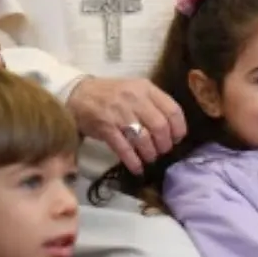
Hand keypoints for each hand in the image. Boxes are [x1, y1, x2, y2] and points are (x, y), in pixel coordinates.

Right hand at [66, 77, 186, 174]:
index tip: (177, 139)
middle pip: (160, 126)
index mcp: (146, 88)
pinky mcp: (106, 127)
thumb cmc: (111, 94)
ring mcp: (119, 113)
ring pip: (144, 139)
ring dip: (150, 153)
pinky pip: (124, 148)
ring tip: (149, 158)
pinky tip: (137, 168)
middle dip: (164, 144)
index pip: (173, 110)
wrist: (78, 94)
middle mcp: (135, 99)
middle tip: (162, 151)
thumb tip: (172, 129)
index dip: (179, 129)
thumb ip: (153, 103)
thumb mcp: (135, 90)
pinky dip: (133, 161)